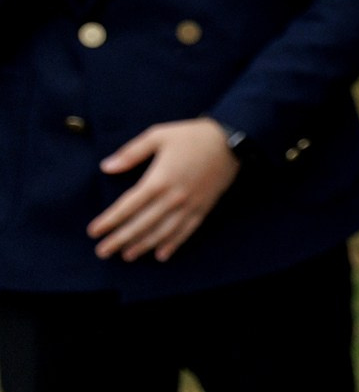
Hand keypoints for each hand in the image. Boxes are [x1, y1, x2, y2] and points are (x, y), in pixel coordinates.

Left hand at [89, 119, 239, 261]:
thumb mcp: (158, 135)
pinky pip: (186, 231)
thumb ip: (131, 152)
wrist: (231, 140)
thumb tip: (106, 167)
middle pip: (142, 224)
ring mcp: (190, 205)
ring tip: (127, 256)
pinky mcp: (203, 208)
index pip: (128, 206)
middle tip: (103, 252)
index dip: (110, 220)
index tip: (94, 232)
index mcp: (159, 179)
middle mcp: (173, 197)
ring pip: (163, 231)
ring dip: (143, 245)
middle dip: (120, 239)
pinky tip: (161, 254)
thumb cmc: (192, 136)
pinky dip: (173, 244)